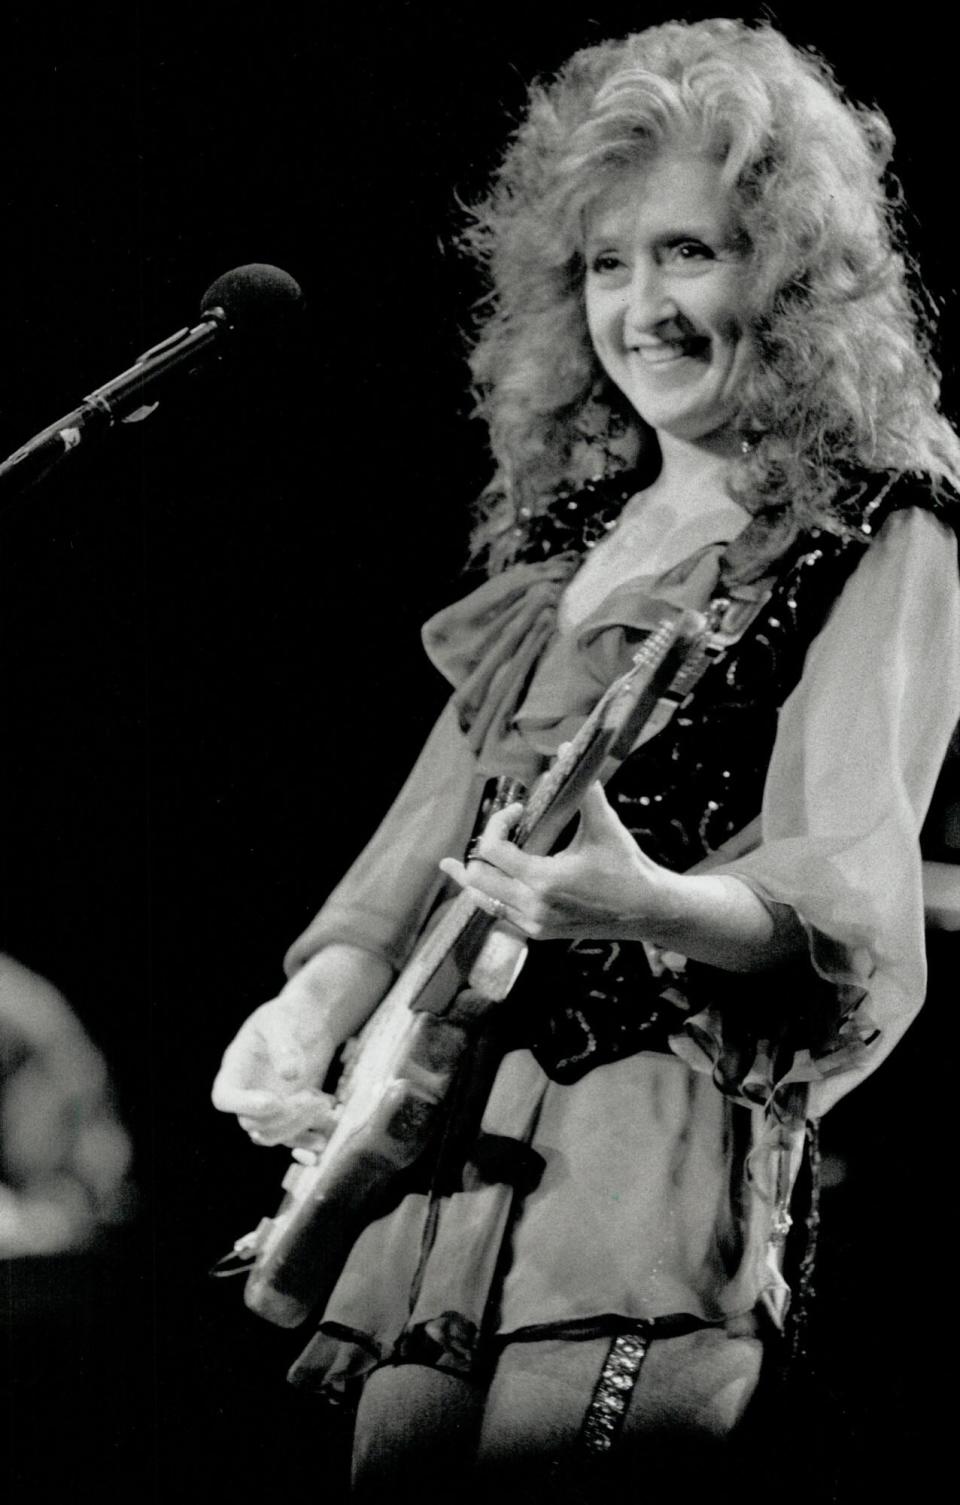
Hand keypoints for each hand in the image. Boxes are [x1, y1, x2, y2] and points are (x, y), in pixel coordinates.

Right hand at [212, 944, 392, 1154]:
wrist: (310, 1020)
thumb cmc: (290, 1014)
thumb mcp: (282, 1019)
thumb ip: (283, 1044)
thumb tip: (291, 1075)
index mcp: (236, 1068)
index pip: (224, 1098)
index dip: (244, 1105)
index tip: (274, 1100)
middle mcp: (248, 1093)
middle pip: (252, 1123)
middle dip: (283, 1116)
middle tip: (312, 1097)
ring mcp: (268, 1108)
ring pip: (272, 1135)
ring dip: (298, 1128)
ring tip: (325, 1104)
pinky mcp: (290, 1114)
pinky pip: (291, 1140)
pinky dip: (306, 1143)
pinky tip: (323, 1141)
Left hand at [439, 782, 679, 942]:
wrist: (650, 911)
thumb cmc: (629, 866)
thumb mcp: (606, 825)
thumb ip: (583, 788)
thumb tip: (565, 747)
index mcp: (545, 880)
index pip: (491, 851)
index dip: (496, 823)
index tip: (518, 811)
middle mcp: (534, 906)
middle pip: (478, 877)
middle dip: (481, 849)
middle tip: (497, 830)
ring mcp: (534, 924)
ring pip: (483, 900)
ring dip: (474, 878)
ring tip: (453, 865)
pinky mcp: (540, 933)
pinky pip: (500, 914)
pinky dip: (490, 895)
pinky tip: (484, 884)